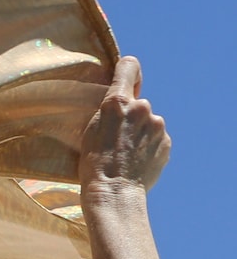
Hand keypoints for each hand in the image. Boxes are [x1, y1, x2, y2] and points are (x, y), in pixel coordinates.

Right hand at [80, 56, 170, 191]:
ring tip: (125, 151)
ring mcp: (158, 126)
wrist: (114, 191)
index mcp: (118, 102)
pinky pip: (157, 137)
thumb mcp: (91, 127)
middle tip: (116, 135)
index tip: (125, 80)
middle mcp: (142, 109)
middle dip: (130, 115)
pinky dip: (148, 145)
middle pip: (138, 103)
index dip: (127, 71)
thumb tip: (126, 102)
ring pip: (148, 121)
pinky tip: (135, 159)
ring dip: (140, 131)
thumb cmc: (94, 161)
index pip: (129, 66)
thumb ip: (111, 108)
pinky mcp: (167, 143)